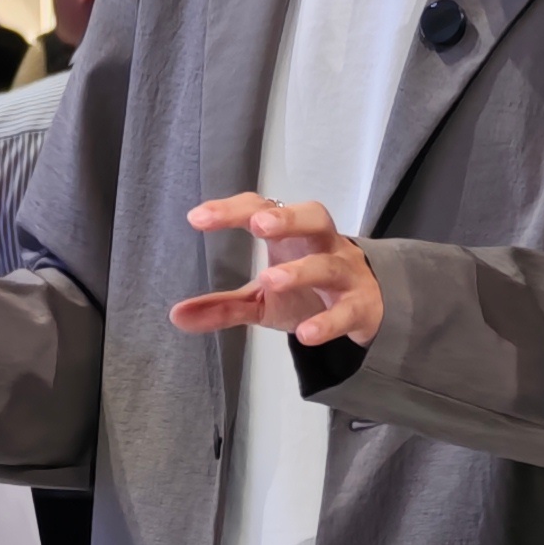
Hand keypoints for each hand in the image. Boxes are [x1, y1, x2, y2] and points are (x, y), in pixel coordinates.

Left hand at [171, 196, 383, 347]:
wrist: (367, 309)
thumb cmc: (308, 292)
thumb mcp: (263, 298)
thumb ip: (223, 306)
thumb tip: (176, 316)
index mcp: (292, 235)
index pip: (263, 210)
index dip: (232, 211)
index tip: (197, 218)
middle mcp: (322, 245)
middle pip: (314, 217)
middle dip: (287, 219)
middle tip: (258, 225)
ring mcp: (345, 274)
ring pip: (330, 264)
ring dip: (301, 270)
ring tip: (269, 281)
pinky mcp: (361, 307)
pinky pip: (347, 311)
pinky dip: (328, 321)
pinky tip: (306, 334)